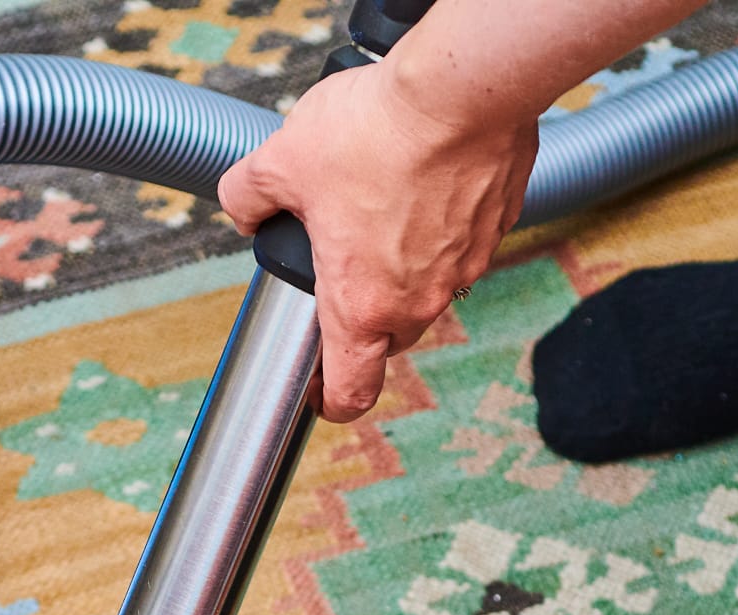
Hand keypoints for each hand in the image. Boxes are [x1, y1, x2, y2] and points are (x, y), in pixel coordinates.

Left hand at [218, 60, 537, 421]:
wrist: (460, 90)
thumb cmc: (377, 132)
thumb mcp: (282, 160)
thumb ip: (248, 195)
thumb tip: (242, 208)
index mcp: (362, 305)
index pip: (352, 391)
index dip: (331, 401)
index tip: (317, 390)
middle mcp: (419, 300)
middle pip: (388, 339)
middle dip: (361, 318)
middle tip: (338, 270)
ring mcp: (464, 268)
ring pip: (426, 291)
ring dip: (402, 269)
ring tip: (378, 209)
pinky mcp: (494, 228)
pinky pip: (459, 246)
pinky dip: (437, 228)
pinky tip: (418, 181)